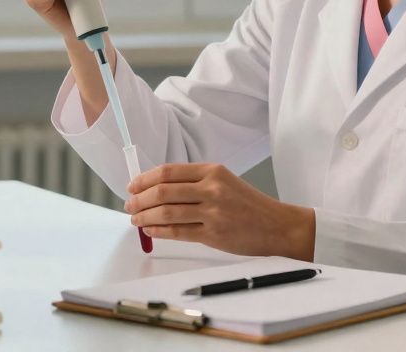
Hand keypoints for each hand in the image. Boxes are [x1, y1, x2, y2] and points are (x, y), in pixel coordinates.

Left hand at [125, 163, 314, 259]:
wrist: (276, 225)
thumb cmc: (248, 204)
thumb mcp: (224, 181)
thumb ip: (195, 183)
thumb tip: (157, 188)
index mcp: (212, 171)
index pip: (169, 171)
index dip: (145, 179)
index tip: (132, 185)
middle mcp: (211, 188)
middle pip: (163, 191)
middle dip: (140, 199)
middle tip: (129, 204)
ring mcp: (213, 212)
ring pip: (167, 212)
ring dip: (145, 216)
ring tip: (135, 219)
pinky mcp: (213, 234)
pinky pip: (178, 232)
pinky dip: (159, 230)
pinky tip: (150, 229)